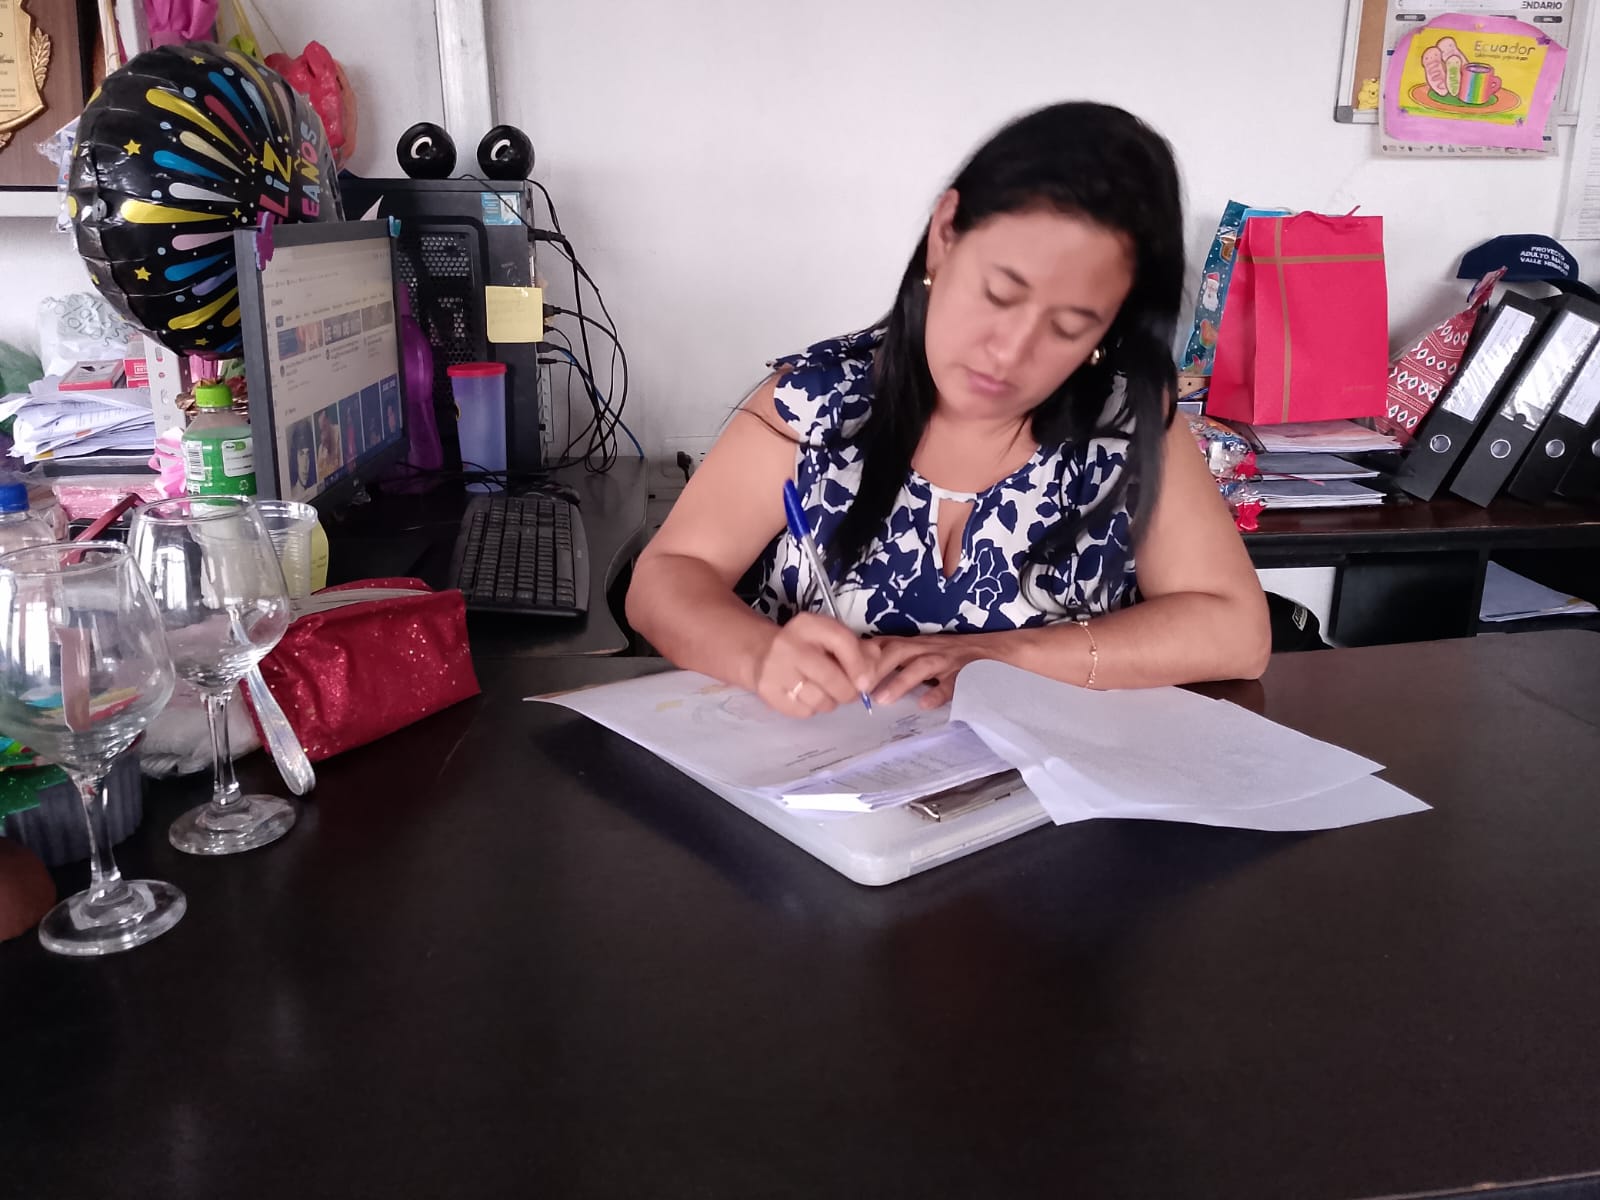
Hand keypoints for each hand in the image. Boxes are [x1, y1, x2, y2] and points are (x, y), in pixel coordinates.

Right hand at [753, 613, 876, 717]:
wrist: (761, 652)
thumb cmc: (806, 646)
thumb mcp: (829, 637)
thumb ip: (857, 650)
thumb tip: (874, 673)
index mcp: (809, 625)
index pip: (841, 641)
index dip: (859, 665)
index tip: (867, 683)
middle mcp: (789, 644)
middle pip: (832, 678)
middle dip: (848, 692)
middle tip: (850, 693)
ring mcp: (775, 669)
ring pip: (820, 700)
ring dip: (830, 702)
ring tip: (826, 693)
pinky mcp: (767, 691)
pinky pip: (804, 711)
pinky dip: (812, 709)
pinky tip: (807, 697)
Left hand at [866, 633, 992, 709]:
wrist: (997, 651)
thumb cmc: (952, 656)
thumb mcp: (922, 653)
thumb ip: (895, 661)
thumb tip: (860, 675)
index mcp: (914, 645)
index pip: (883, 644)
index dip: (861, 656)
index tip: (841, 671)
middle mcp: (928, 649)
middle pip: (896, 651)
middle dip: (874, 668)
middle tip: (855, 687)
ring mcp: (948, 660)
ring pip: (921, 665)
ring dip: (899, 681)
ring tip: (881, 699)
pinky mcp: (967, 673)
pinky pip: (952, 682)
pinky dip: (938, 692)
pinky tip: (925, 704)